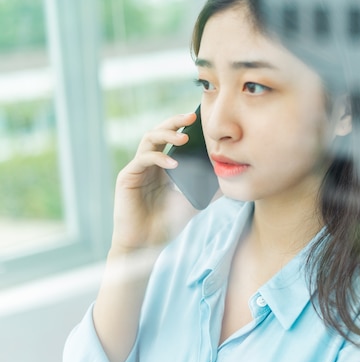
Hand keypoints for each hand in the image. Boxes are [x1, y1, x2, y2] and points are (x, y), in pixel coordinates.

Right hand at [110, 112, 197, 253]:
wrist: (146, 244)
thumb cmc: (167, 223)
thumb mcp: (194, 201)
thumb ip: (208, 188)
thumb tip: (231, 176)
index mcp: (162, 165)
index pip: (171, 138)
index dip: (182, 126)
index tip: (199, 119)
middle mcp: (148, 163)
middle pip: (158, 132)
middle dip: (174, 122)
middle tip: (191, 117)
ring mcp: (137, 169)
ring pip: (148, 140)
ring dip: (166, 135)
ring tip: (184, 137)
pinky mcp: (127, 178)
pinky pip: (143, 160)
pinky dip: (159, 158)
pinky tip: (173, 163)